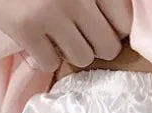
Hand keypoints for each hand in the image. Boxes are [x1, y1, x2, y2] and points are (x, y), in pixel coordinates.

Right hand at [0, 0, 132, 71]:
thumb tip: (119, 29)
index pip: (125, 22)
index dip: (114, 30)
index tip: (99, 27)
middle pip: (108, 47)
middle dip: (94, 45)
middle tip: (77, 35)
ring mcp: (51, 11)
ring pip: (83, 58)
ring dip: (70, 52)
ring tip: (55, 35)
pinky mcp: (25, 28)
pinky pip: (50, 63)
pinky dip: (43, 56)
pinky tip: (34, 38)